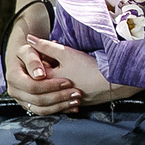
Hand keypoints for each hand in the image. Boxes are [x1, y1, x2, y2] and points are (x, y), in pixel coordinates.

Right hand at [5, 28, 80, 114]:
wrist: (26, 58)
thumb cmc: (30, 52)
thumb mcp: (30, 50)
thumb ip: (34, 61)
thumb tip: (39, 75)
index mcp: (13, 76)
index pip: (32, 86)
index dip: (50, 86)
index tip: (67, 82)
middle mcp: (14, 90)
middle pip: (38, 99)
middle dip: (59, 97)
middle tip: (76, 92)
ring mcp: (21, 100)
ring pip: (41, 109)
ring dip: (61, 106)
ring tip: (76, 100)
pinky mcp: (29, 105)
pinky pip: (44, 112)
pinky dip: (59, 110)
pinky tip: (72, 106)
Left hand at [23, 36, 140, 108]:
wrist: (114, 83)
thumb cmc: (90, 68)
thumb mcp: (66, 53)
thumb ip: (46, 46)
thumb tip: (29, 38)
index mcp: (47, 82)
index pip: (34, 71)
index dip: (41, 58)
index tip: (53, 53)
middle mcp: (53, 95)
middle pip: (43, 81)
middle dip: (49, 68)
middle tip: (62, 60)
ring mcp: (64, 101)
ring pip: (53, 90)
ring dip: (58, 80)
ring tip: (70, 69)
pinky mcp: (76, 105)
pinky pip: (64, 97)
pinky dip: (66, 89)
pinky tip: (75, 80)